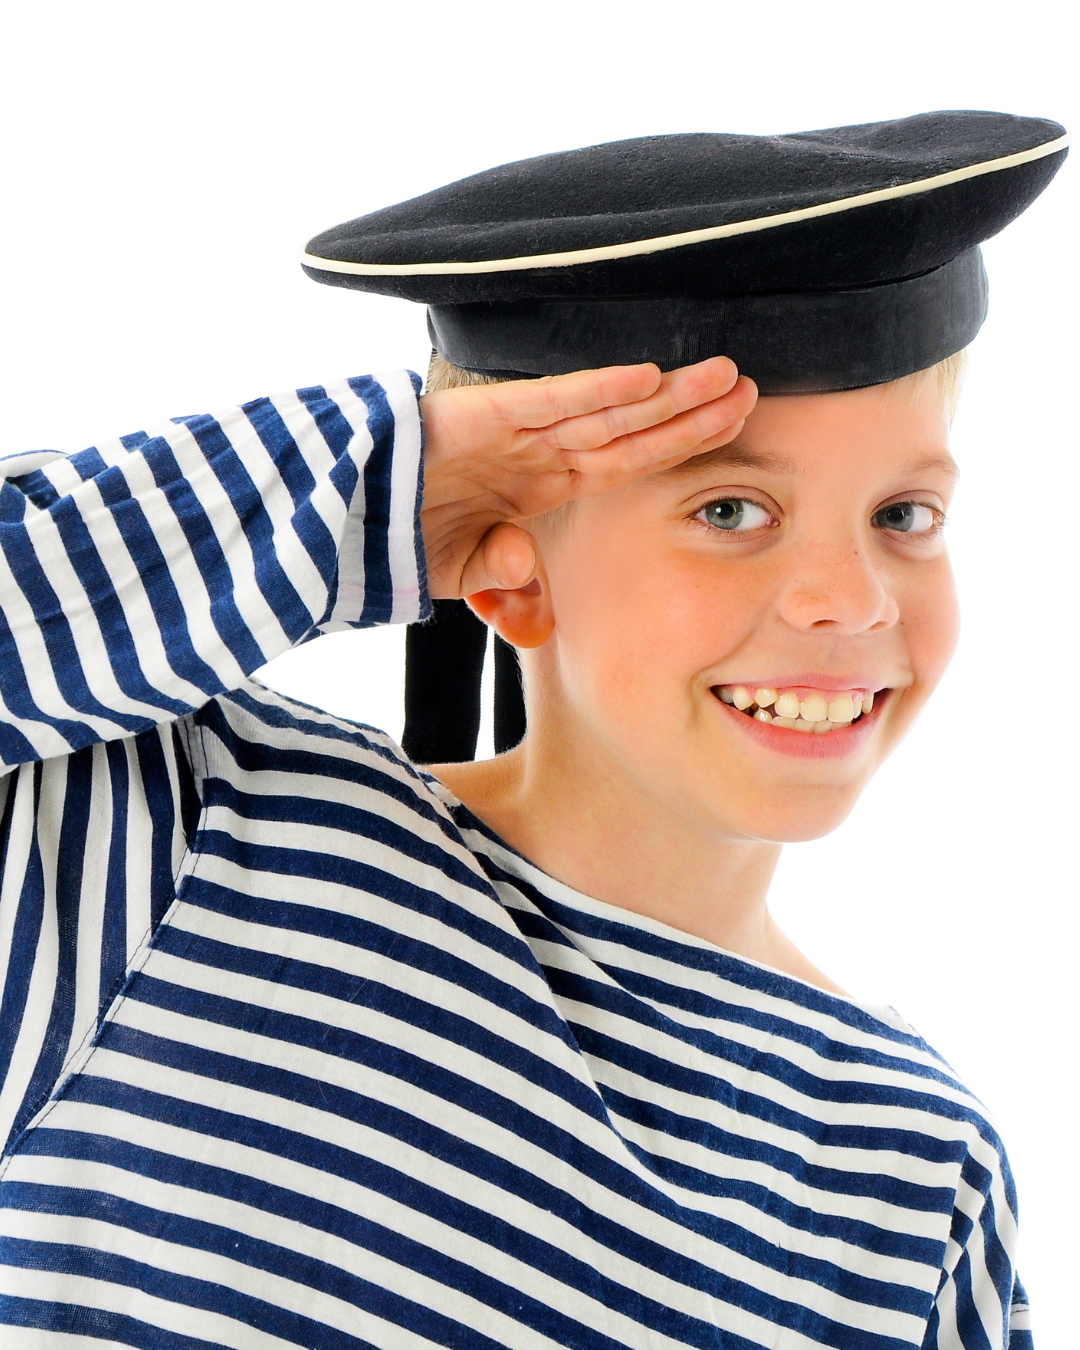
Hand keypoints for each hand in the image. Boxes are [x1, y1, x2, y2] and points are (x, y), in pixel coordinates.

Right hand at [419, 356, 756, 597]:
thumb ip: (502, 573)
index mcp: (543, 485)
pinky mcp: (485, 415)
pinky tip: (645, 379)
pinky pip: (551, 403)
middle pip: (631, 429)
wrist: (335, 517)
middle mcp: (540, 452)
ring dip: (664, 394)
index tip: (731, 426)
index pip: (628, 460)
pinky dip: (596, 390)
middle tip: (749, 387)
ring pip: (605, 409)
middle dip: (691, 410)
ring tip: (722, 374)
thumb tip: (521, 561)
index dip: (679, 443)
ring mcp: (517, 431)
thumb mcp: (463, 570)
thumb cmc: (397, 538)